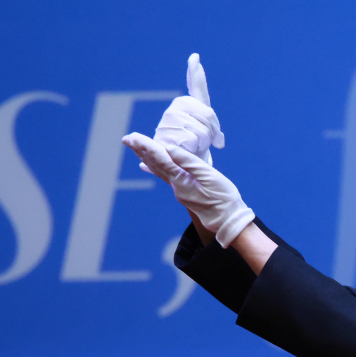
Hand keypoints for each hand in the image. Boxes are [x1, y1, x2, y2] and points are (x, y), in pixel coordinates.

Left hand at [123, 131, 254, 247]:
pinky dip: (154, 168)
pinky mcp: (184, 192)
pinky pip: (165, 176)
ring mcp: (179, 190)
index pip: (159, 159)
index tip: (133, 137)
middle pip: (154, 164)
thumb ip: (188, 162)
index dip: (146, 146)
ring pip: (157, 170)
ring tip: (135, 147)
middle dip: (140, 150)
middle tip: (127, 138)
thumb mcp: (209, 176)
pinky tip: (146, 166)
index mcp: (181, 180)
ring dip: (146, 157)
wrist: (228, 220)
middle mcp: (175, 186)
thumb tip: (169, 148)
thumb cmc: (223, 197)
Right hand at [153, 53, 224, 162]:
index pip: (196, 87)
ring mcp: (168, 120)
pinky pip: (191, 139)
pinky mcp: (165, 134)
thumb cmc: (195, 151)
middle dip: (212, 132)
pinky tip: (184, 150)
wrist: (182, 169)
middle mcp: (176, 109)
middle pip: (207, 115)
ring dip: (202, 143)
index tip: (195, 57)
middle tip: (208, 143)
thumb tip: (217, 130)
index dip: (196, 73)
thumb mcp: (207, 135)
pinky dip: (192, 149)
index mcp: (187, 106)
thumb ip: (211, 125)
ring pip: (201, 129)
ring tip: (192, 147)